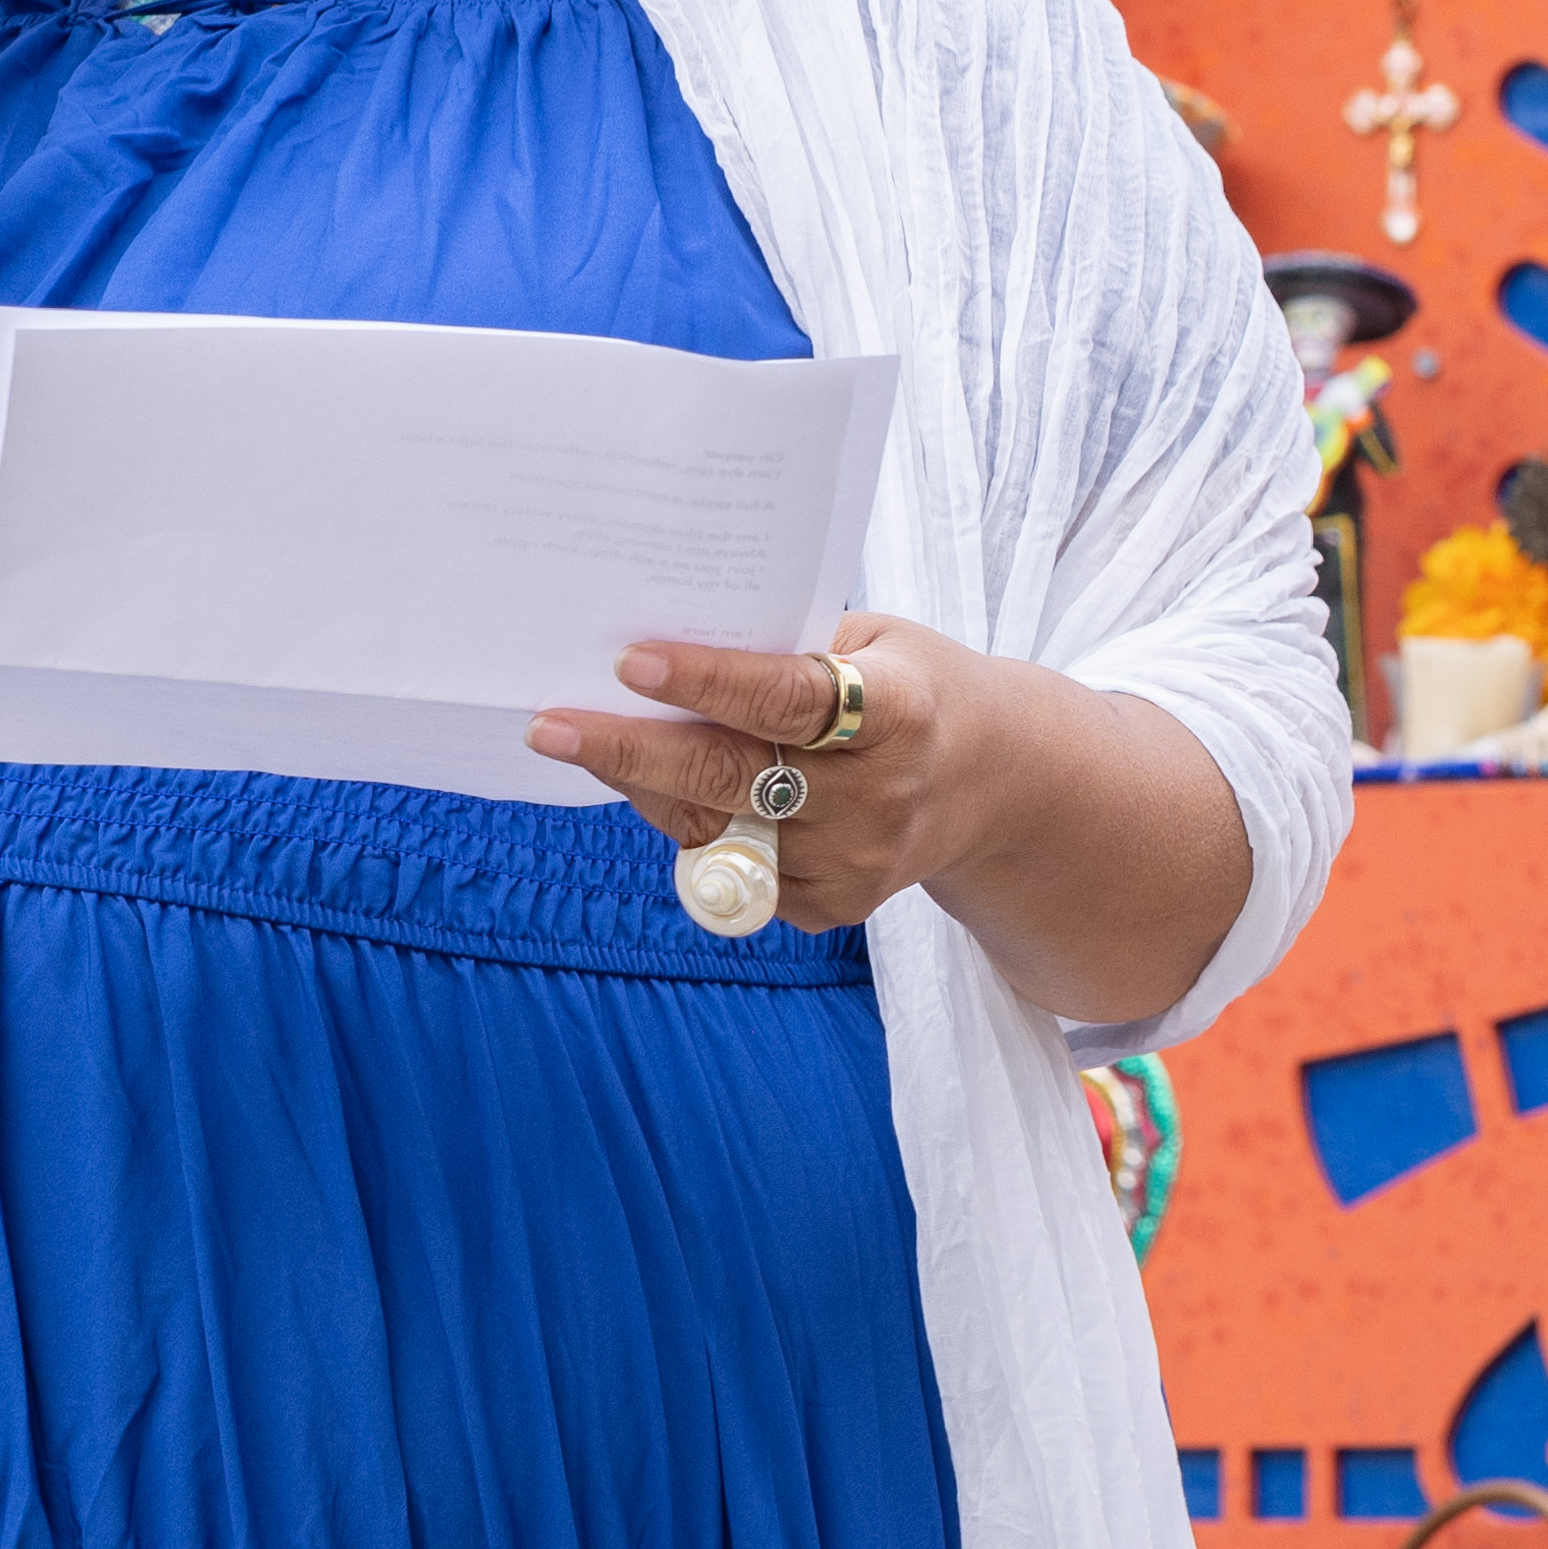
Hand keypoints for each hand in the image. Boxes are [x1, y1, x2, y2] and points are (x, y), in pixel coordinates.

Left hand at [531, 615, 978, 935]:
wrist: (998, 784)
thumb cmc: (911, 689)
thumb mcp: (875, 642)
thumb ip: (790, 648)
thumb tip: (668, 644)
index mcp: (901, 710)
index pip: (789, 698)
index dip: (708, 680)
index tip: (630, 660)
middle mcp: (879, 796)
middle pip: (733, 775)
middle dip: (629, 748)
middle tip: (549, 725)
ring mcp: (855, 862)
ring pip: (713, 825)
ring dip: (642, 782)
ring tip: (584, 738)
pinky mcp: (833, 906)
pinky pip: (727, 866)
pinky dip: (687, 822)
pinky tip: (667, 784)